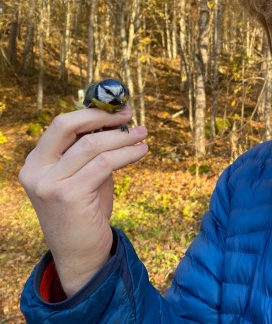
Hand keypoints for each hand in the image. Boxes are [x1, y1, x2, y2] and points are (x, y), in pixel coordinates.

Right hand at [19, 106, 148, 296]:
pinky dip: (127, 153)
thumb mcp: (84, 176)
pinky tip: (141, 151)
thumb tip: (116, 122)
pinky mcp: (68, 195)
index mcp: (36, 163)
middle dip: (102, 117)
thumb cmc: (86, 212)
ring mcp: (49, 184)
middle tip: (129, 116)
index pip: (61, 125)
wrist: (81, 254)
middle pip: (68, 126)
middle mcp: (36, 171)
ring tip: (142, 135)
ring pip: (92, 145)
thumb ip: (90, 152)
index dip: (91, 113)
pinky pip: (104, 164)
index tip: (118, 109)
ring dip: (122, 137)